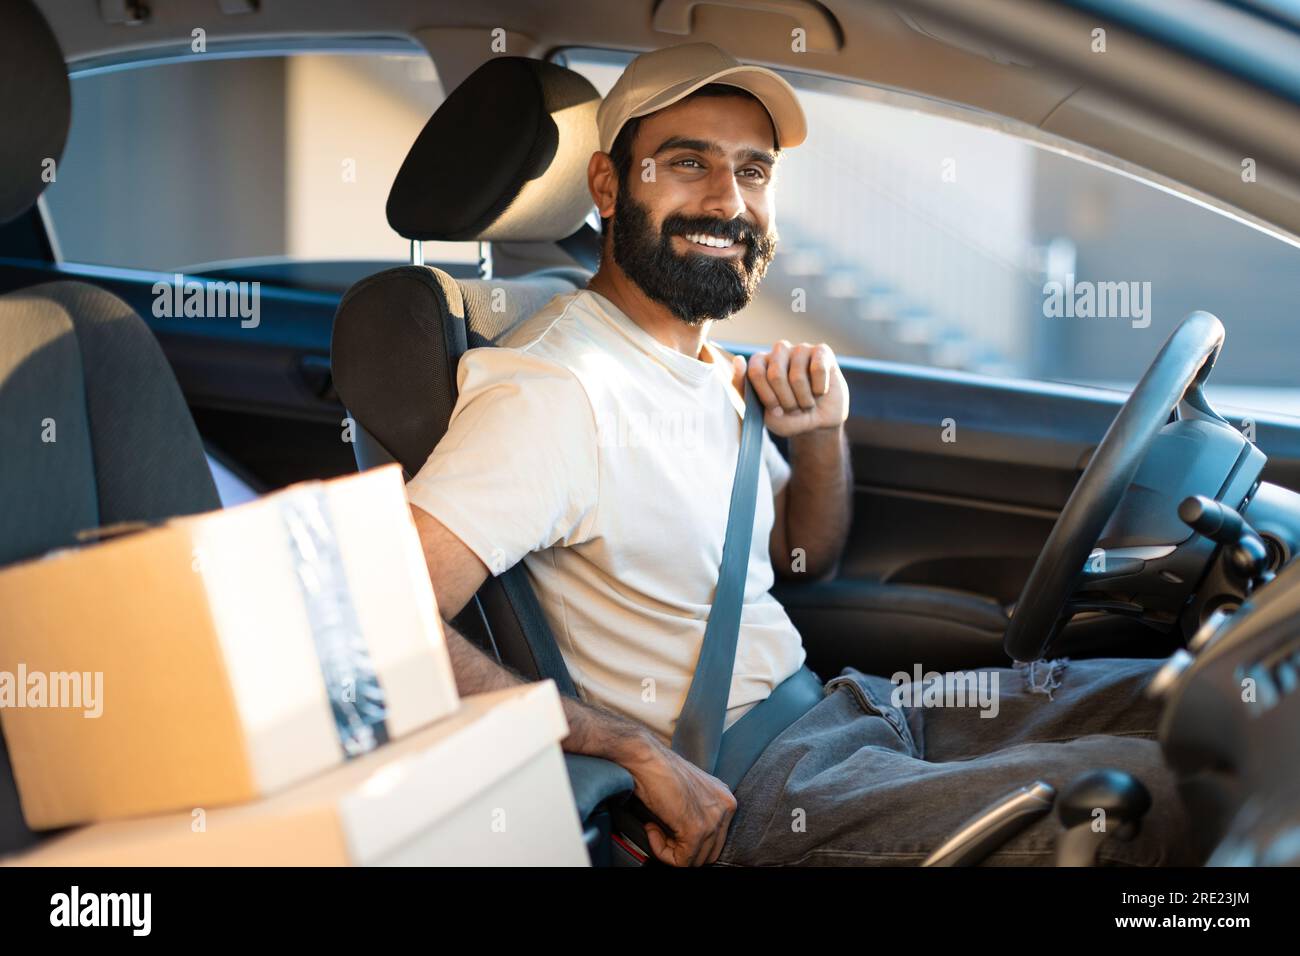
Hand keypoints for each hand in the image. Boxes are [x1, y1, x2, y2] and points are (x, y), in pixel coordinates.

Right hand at [622, 735, 736, 865]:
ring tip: (654, 829)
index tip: (670, 831)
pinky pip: (681, 861)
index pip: (715, 840)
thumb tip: (687, 838)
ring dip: (670, 851)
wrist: (645, 758)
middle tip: (661, 833)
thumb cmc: (659, 770)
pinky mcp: (696, 830)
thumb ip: (697, 811)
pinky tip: (652, 829)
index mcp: (724, 798)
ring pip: (695, 860)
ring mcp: (713, 820)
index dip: (689, 841)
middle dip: (682, 850)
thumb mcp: (689, 791)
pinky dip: (662, 852)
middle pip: (709, 853)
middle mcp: (725, 807)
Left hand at [729, 340, 848, 438]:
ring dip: (804, 399)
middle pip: (775, 374)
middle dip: (786, 401)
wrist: (817, 423)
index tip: (776, 410)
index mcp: (759, 362)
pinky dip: (819, 388)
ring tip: (807, 404)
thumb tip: (738, 360)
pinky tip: (820, 392)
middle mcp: (778, 351)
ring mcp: (800, 349)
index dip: (766, 396)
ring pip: (798, 375)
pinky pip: (818, 369)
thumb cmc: (786, 416)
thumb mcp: (761, 412)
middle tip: (793, 409)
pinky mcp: (822, 352)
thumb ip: (743, 390)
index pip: (755, 372)